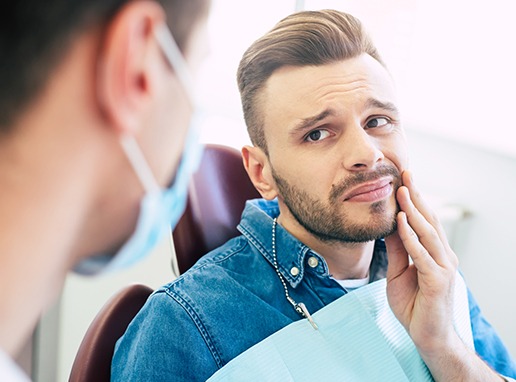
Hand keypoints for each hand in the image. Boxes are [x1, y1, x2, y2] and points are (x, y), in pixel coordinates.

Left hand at [385, 170, 457, 354]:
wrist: (427, 337)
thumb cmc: (414, 305)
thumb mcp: (398, 272)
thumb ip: (396, 250)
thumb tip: (389, 226)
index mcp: (435, 253)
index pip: (425, 221)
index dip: (416, 200)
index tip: (404, 180)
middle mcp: (443, 257)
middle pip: (429, 220)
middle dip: (417, 196)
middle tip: (406, 174)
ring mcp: (443, 268)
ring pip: (428, 233)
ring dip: (414, 210)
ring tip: (403, 190)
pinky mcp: (437, 282)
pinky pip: (421, 255)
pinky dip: (411, 237)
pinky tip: (402, 221)